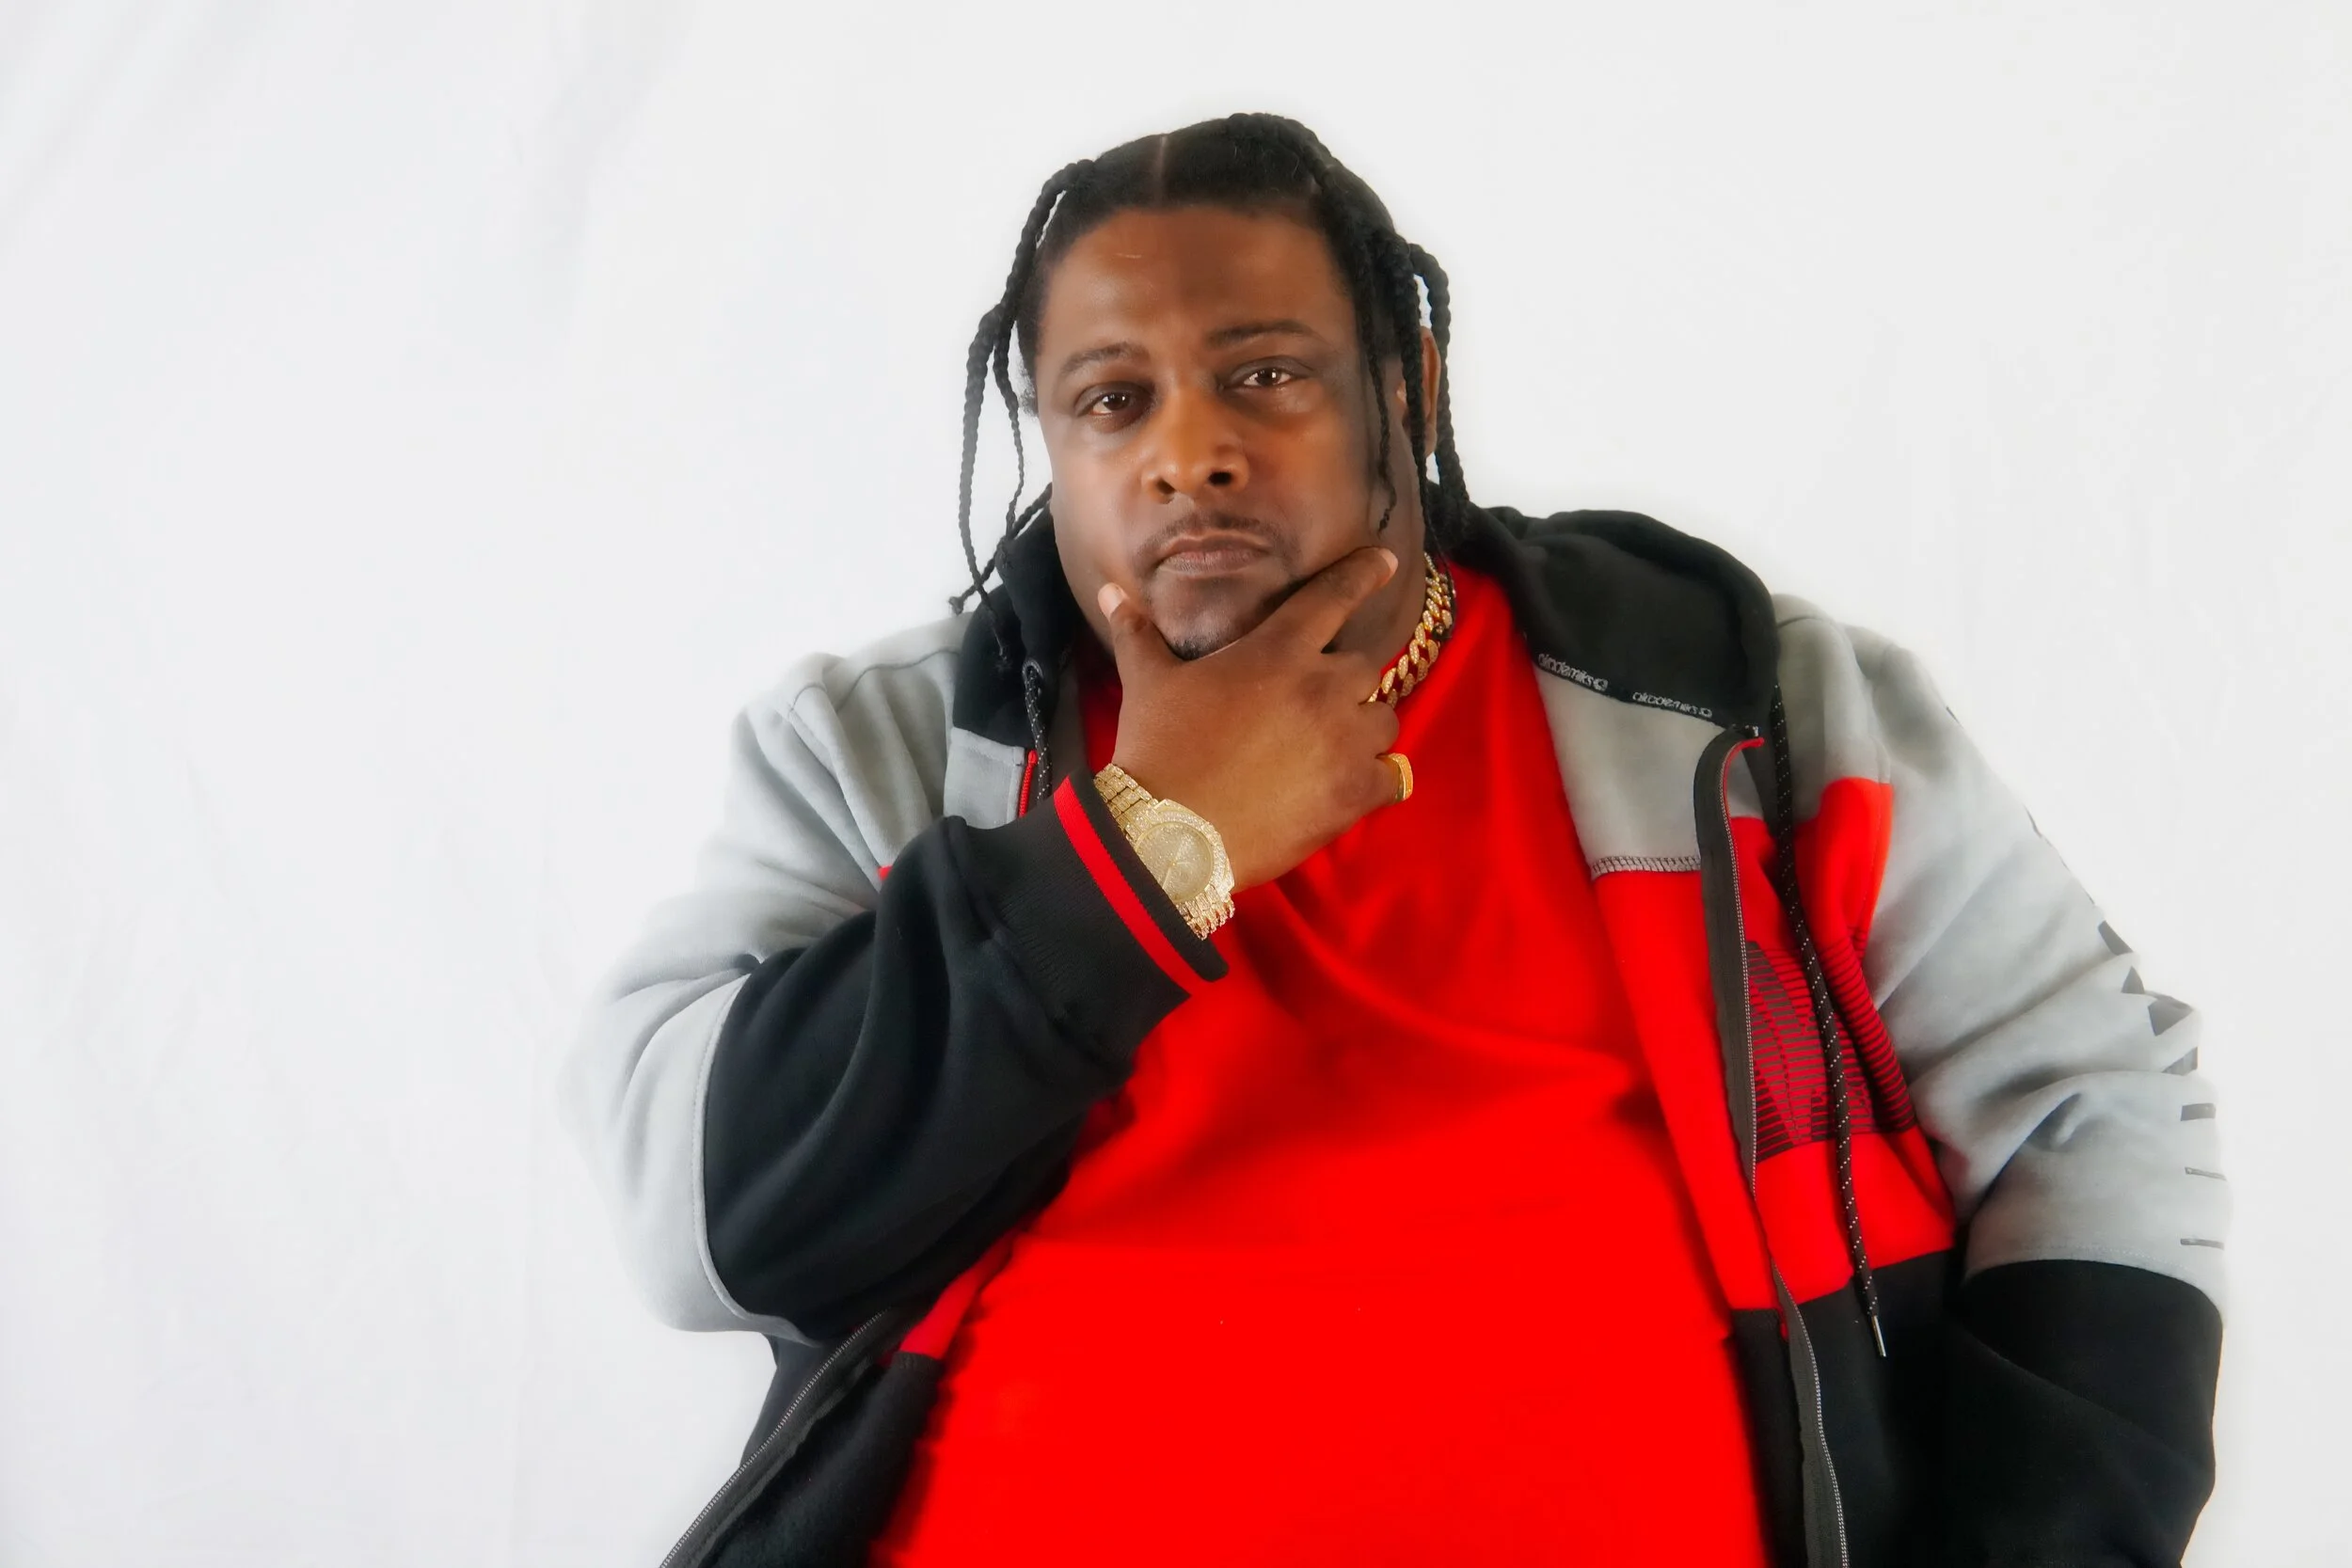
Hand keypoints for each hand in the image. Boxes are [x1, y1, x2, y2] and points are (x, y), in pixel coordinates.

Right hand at [1096, 545, 1405, 889]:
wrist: (1168, 833)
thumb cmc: (1158, 749)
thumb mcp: (1146, 684)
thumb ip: (1137, 633)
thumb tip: (1109, 592)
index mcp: (1277, 650)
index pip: (1332, 598)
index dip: (1361, 574)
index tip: (1386, 561)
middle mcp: (1322, 688)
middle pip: (1364, 668)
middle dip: (1344, 684)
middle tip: (1312, 708)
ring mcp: (1344, 741)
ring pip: (1384, 721)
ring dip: (1364, 729)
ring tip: (1334, 747)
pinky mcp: (1354, 792)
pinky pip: (1393, 776)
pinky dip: (1378, 779)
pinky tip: (1357, 785)